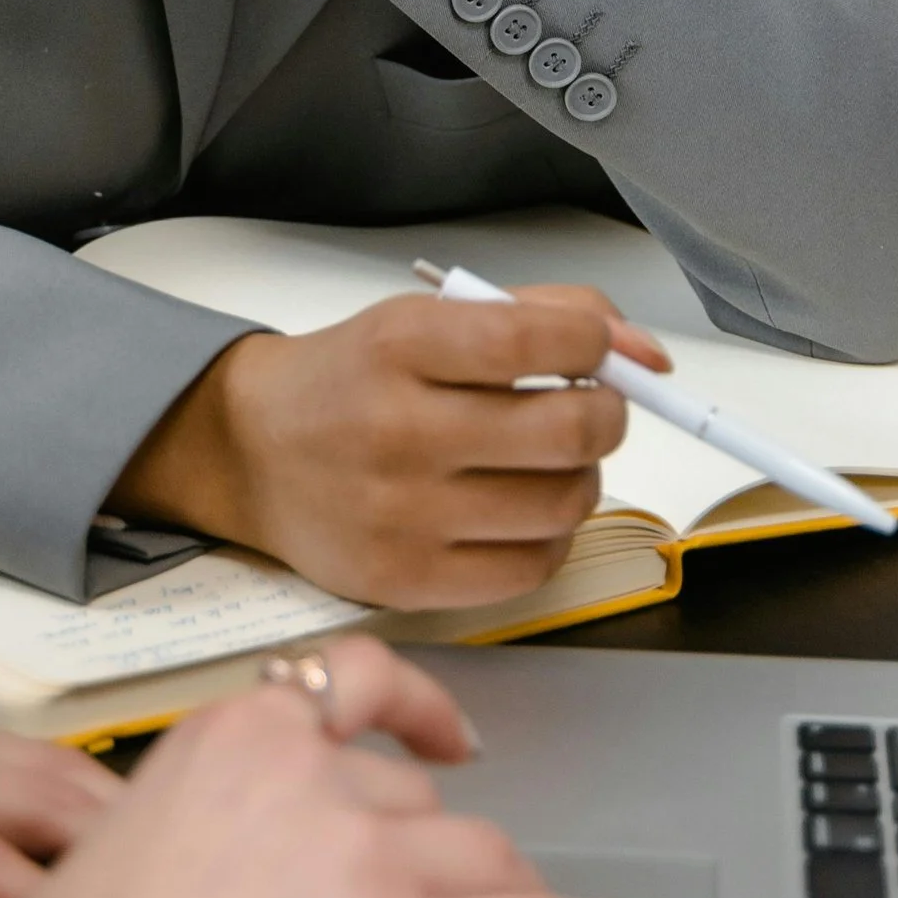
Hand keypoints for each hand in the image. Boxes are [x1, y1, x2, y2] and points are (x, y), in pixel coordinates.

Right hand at [0, 637, 705, 897]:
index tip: (448, 735)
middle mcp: (314, 775)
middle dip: (418, 853)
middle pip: (418, 801)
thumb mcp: (128, 827)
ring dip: (489, 894)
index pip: (359, 681)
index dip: (420, 709)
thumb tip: (253, 835)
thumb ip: (212, 804)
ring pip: (479, 858)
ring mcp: (368, 857)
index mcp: (239, 730)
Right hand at [110, 281, 664, 607]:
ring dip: (581, 478)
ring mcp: (402, 515)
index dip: (594, 344)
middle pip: (568, 432)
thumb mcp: (428, 318)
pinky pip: (531, 569)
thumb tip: (649, 354)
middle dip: (607, 415)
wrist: (249, 451)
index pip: (536, 340)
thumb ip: (543, 316)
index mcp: (401, 345)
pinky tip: (521, 511)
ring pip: (563, 504)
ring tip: (547, 462)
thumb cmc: (355, 378)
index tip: (594, 352)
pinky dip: (549, 538)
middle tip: (590, 409)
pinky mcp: (406, 580)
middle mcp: (398, 430)